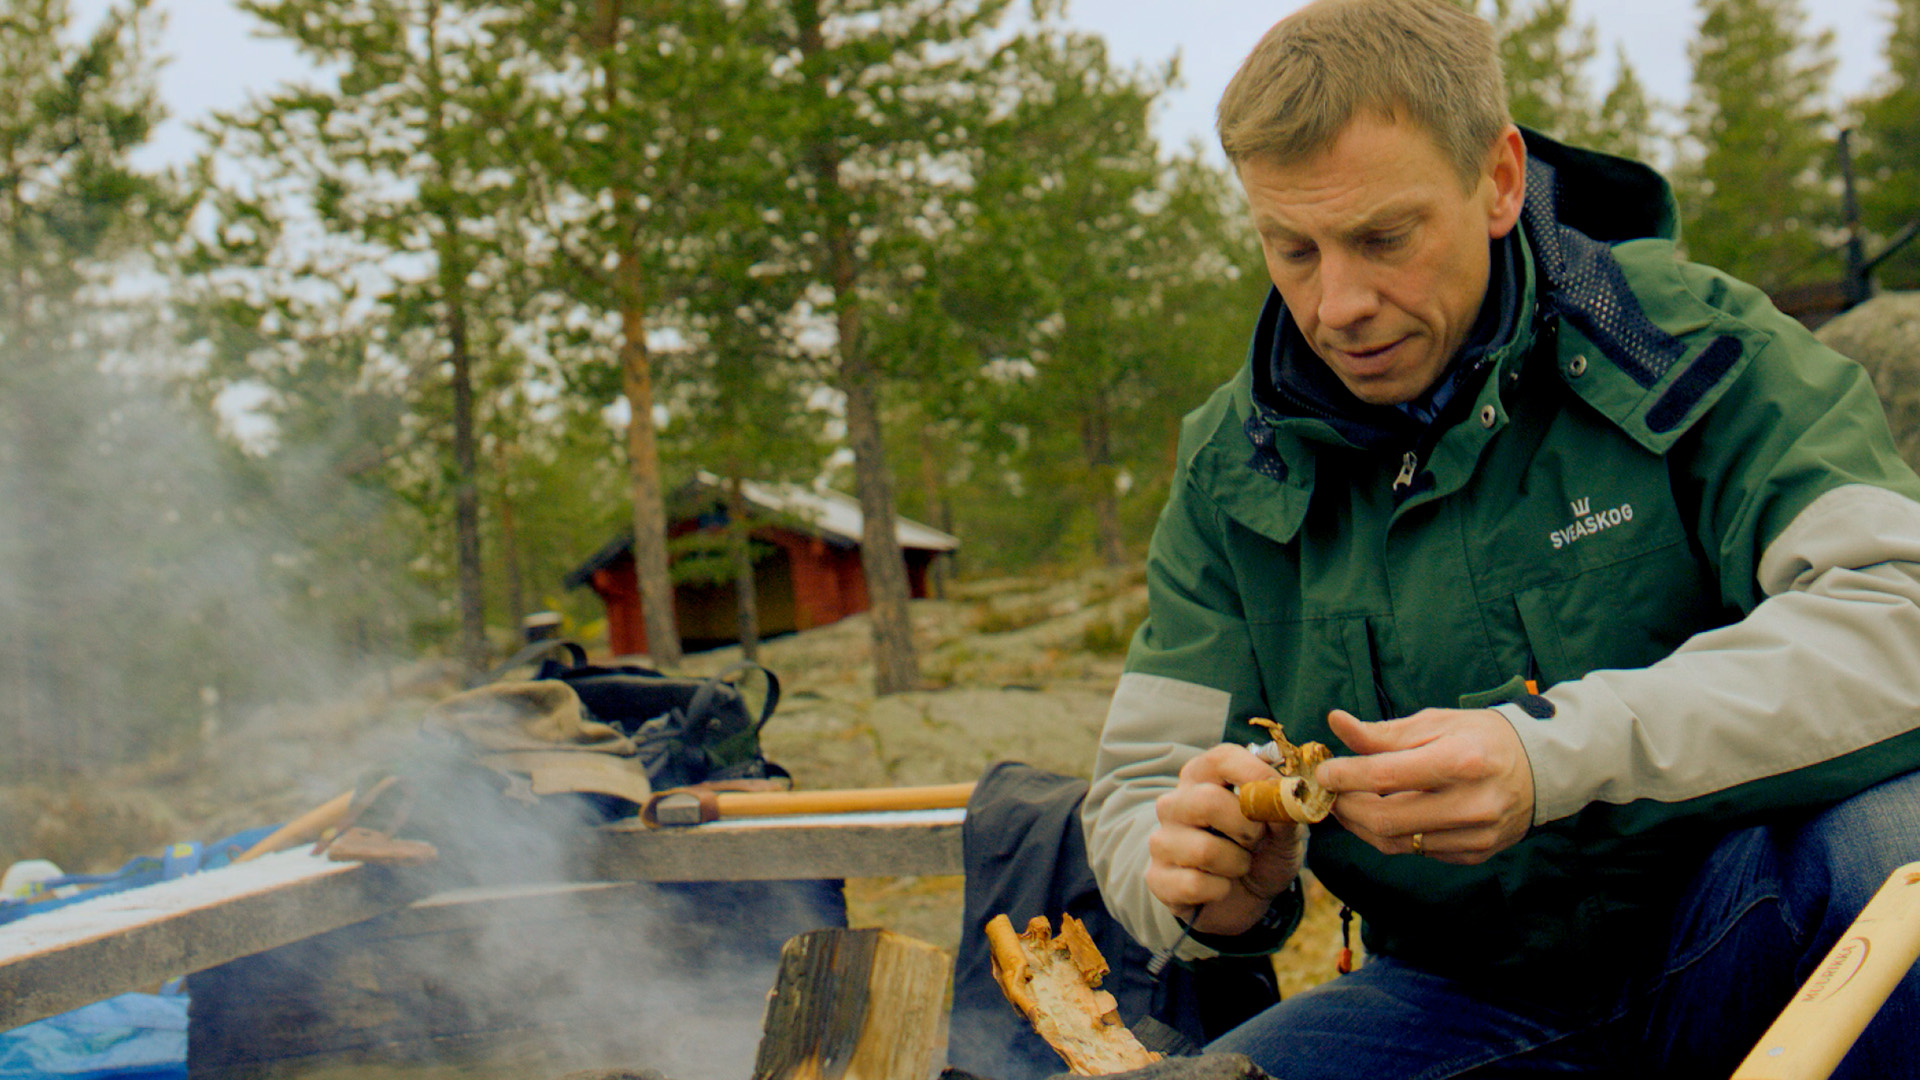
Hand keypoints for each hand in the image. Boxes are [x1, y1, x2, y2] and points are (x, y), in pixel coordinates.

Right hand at [1145, 743, 1305, 935]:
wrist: (1246, 900)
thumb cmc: (1262, 853)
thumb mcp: (1284, 833)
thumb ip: (1285, 814)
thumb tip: (1289, 798)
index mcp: (1205, 778)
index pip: (1222, 759)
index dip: (1254, 773)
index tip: (1278, 793)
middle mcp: (1176, 803)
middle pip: (1207, 801)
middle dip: (1246, 828)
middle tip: (1256, 841)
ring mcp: (1162, 840)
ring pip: (1204, 850)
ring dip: (1236, 865)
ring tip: (1238, 866)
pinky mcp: (1157, 877)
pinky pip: (1193, 885)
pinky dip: (1219, 891)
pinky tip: (1220, 888)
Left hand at [1315, 708, 1533, 864]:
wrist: (1541, 767)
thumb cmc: (1481, 737)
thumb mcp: (1434, 723)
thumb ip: (1382, 733)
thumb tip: (1336, 723)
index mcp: (1461, 761)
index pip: (1385, 777)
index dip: (1345, 776)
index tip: (1325, 770)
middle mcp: (1471, 804)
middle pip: (1385, 819)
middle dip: (1346, 807)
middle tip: (1331, 792)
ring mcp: (1476, 835)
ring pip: (1396, 842)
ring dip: (1362, 825)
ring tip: (1350, 803)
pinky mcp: (1476, 853)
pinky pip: (1418, 851)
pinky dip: (1393, 835)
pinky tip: (1386, 815)